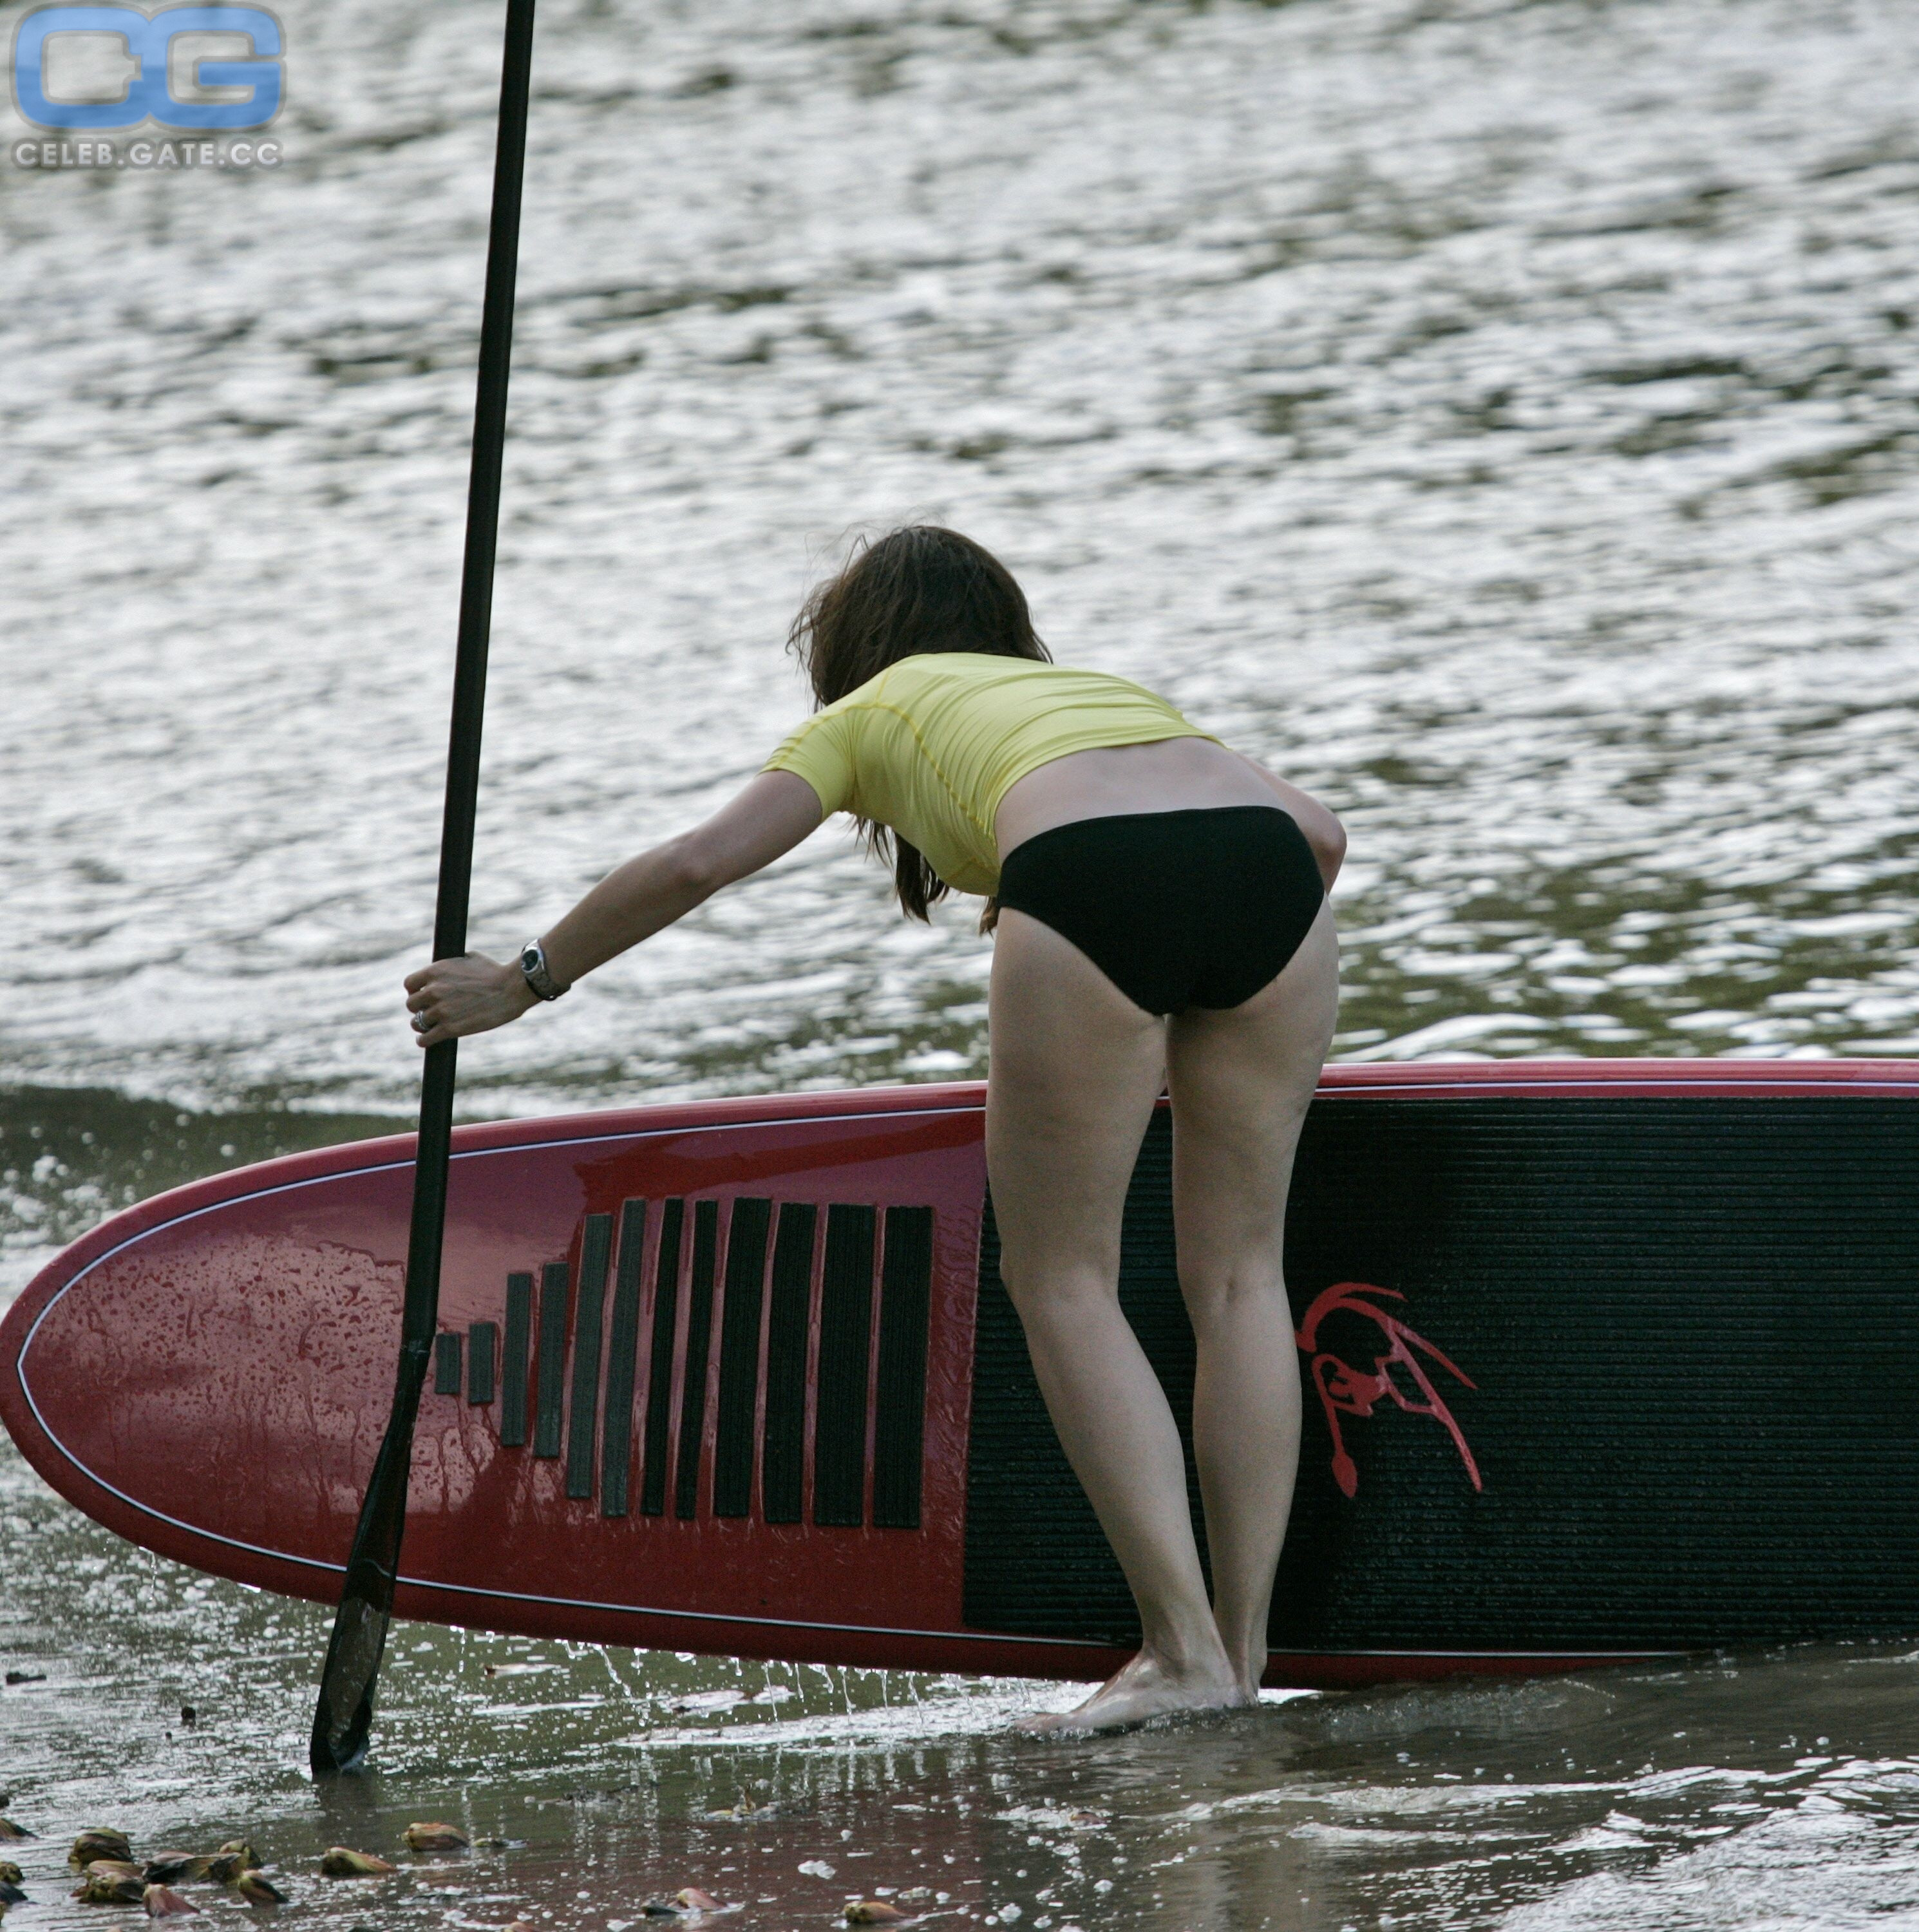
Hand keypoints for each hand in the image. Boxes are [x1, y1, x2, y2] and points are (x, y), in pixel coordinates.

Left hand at [404, 953, 538, 1047]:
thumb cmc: (495, 972)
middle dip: (419, 1008)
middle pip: (411, 1005)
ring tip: (429, 1027)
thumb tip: (448, 969)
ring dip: (422, 1025)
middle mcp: (434, 990)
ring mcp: (441, 1010)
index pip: (410, 984)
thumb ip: (452, 965)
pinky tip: (427, 1040)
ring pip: (417, 1022)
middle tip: (428, 1012)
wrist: (511, 989)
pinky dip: (424, 1040)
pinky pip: (426, 1038)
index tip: (420, 995)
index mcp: (436, 971)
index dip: (414, 991)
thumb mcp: (470, 958)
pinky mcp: (450, 1028)